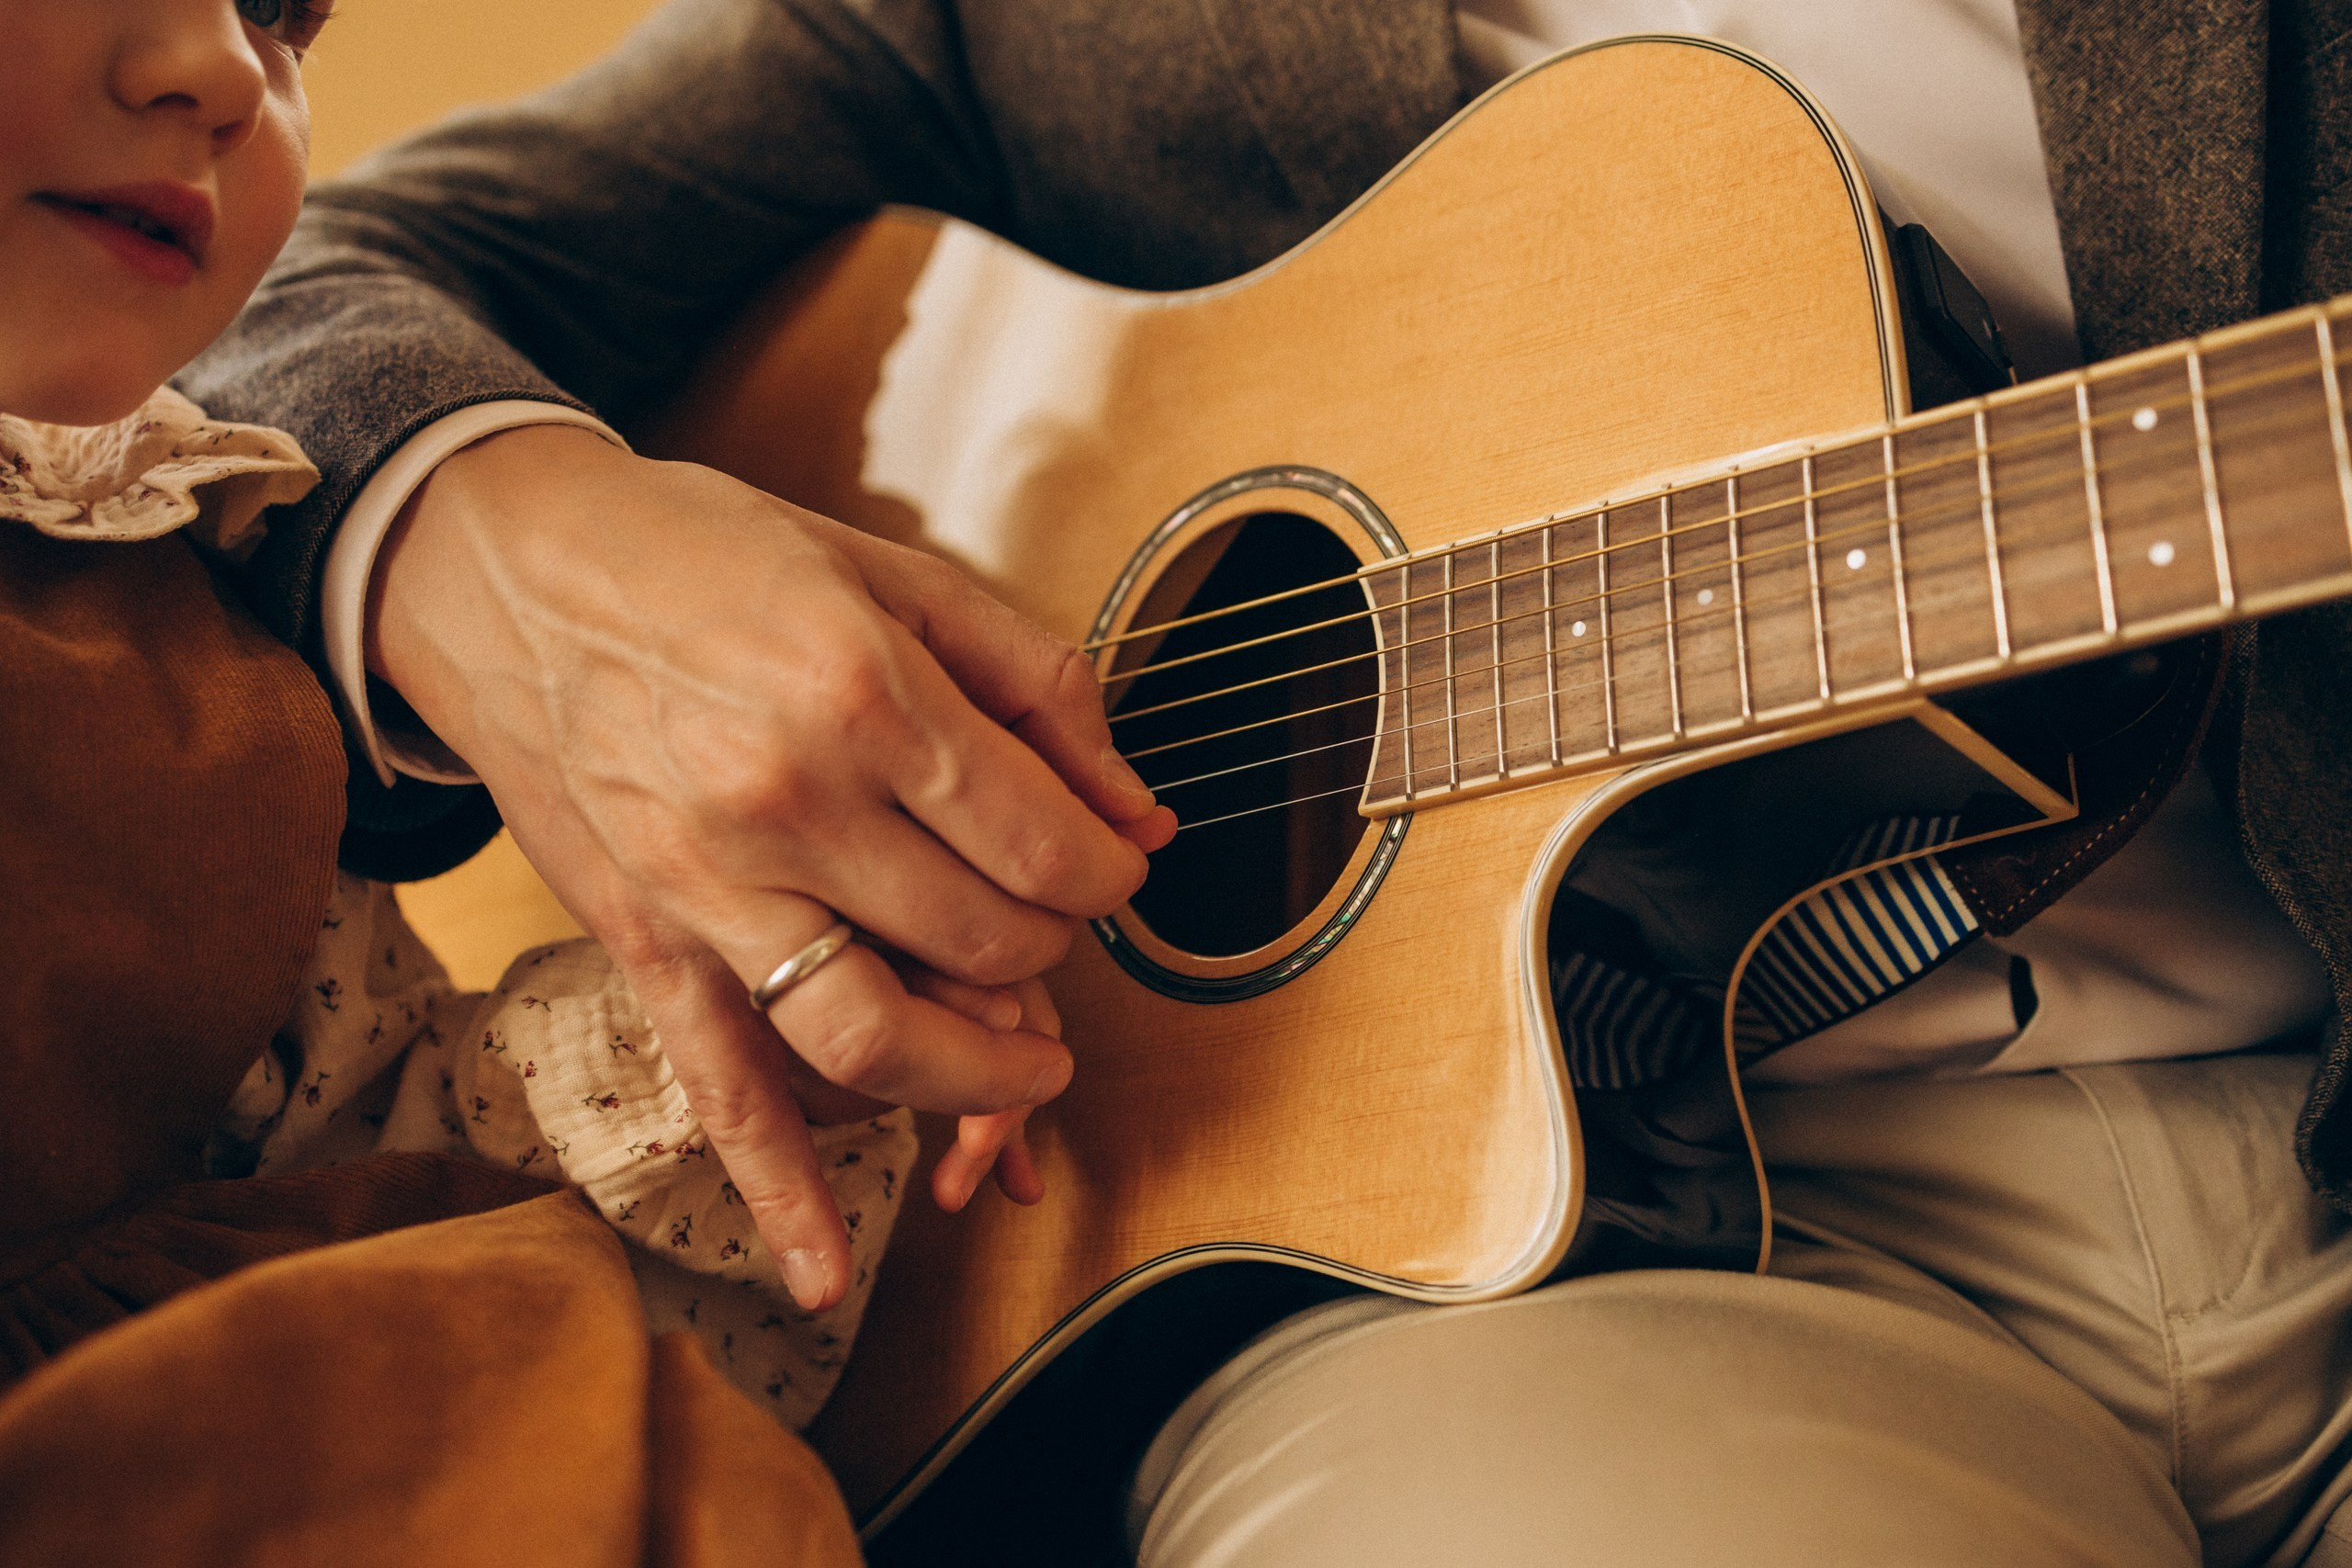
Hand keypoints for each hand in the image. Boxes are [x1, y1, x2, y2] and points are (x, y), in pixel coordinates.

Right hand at [369, 426, 1173, 1308]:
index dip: (1106, 873)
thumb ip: (1038, 686)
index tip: (1111, 864)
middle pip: (983, 945)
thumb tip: (1145, 813)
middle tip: (1051, 917)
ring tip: (1032, 1068)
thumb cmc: (707, 555)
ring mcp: (709, 888)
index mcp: (865, 695)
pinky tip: (824, 1275)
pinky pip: (720, 1089)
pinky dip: (778, 1192)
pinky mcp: (649, 944)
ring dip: (978, 1079)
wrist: (503, 566)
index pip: (1044, 848)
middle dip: (1050, 948)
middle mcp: (788, 802)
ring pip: (876, 1038)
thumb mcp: (892, 571)